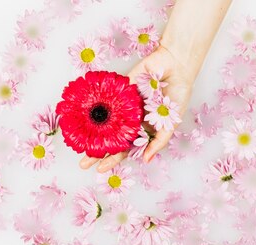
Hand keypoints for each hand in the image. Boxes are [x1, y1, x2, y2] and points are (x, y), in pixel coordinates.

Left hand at [79, 44, 193, 172]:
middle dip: (96, 153)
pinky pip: (105, 101)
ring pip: (103, 123)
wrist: (176, 65)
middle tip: (82, 164)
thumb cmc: (177, 94)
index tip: (99, 169)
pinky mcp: (119, 90)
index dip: (112, 159)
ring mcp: (122, 106)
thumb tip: (145, 160)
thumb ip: (158, 142)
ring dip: (90, 134)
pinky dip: (94, 110)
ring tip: (78, 145)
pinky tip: (81, 120)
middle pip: (110, 140)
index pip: (123, 149)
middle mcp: (129, 121)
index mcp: (140, 131)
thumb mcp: (171, 123)